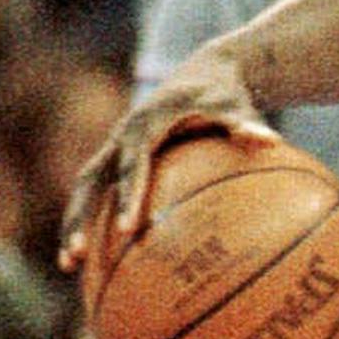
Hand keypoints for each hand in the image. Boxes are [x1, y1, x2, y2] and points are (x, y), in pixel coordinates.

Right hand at [61, 49, 278, 274]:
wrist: (204, 73)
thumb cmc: (224, 94)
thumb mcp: (237, 105)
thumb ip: (247, 125)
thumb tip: (269, 140)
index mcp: (144, 125)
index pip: (132, 165)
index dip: (128, 196)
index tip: (127, 230)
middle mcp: (121, 139)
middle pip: (89, 182)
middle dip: (78, 219)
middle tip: (75, 257)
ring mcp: (116, 150)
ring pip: (85, 190)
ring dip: (74, 224)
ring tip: (68, 266)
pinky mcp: (119, 161)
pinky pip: (99, 194)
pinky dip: (94, 221)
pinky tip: (100, 262)